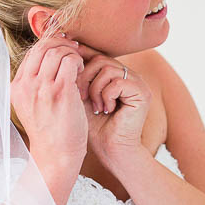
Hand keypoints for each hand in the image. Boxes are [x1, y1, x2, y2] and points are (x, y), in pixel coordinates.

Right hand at [8, 32, 87, 191]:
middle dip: (61, 43)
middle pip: (42, 47)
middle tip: (74, 48)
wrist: (55, 155)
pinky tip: (82, 71)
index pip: (31, 53)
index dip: (49, 44)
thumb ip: (34, 83)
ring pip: (57, 51)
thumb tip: (49, 56)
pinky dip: (78, 61)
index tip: (63, 47)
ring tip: (79, 63)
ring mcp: (42, 88)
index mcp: (16, 88)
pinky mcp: (60, 92)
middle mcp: (25, 86)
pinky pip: (70, 61)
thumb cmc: (49, 130)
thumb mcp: (32, 105)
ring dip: (71, 52)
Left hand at [75, 44, 149, 170]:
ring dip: (94, 89)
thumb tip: (62, 54)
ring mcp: (137, 82)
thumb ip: (76, 77)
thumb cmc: (94, 127)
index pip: (95, 55)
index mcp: (113, 74)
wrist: (110, 149)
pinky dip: (106, 96)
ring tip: (96, 107)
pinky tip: (106, 110)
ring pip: (107, 69)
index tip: (67, 74)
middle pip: (99, 59)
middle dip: (84, 78)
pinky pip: (117, 82)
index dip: (80, 62)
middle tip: (82, 97)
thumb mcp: (80, 98)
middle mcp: (127, 75)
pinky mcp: (142, 92)